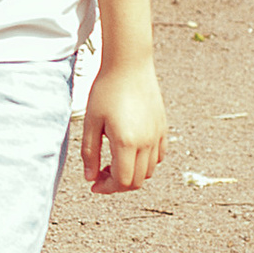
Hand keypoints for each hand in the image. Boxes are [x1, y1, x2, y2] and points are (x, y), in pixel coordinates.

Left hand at [81, 59, 166, 194]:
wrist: (129, 65)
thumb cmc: (106, 90)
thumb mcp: (91, 122)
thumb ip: (90, 153)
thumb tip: (90, 178)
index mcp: (126, 142)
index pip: (122, 181)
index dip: (107, 188)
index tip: (94, 184)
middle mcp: (146, 143)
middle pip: (137, 181)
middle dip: (118, 184)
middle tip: (100, 174)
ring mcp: (157, 136)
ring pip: (149, 171)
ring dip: (132, 174)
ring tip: (113, 161)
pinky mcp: (163, 128)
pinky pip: (158, 156)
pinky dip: (145, 163)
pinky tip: (130, 151)